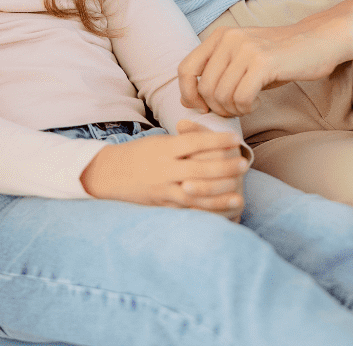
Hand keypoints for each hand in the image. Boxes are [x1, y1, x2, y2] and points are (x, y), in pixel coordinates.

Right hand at [79, 127, 245, 216]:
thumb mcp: (159, 142)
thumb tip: (212, 139)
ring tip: (240, 192)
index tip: (236, 139)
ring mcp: (163, 189)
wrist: (108, 174)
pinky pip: (188, 210)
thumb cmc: (139, 154)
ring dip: (220, 193)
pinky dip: (207, 211)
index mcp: (164, 148)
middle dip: (224, 167)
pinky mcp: (163, 205)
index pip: (195, 142)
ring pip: (196, 192)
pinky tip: (222, 212)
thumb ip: (183, 141)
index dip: (217, 141)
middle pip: (200, 168)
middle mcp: (164, 168)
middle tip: (244, 164)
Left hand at [178, 13, 352, 117]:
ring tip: (248, 104)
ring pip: (222, 96)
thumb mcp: (242, 59)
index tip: (203, 107)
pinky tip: (258, 102)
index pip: (185, 69)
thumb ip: (216, 75)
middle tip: (236, 109)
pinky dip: (248, 107)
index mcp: (219, 36)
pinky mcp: (263, 63)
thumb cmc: (280, 56)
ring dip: (234, 109)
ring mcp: (246, 49)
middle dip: (217, 108)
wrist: (318, 41)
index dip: (188, 94)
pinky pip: (242, 98)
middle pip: (204, 88)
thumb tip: (188, 101)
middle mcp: (229, 39)